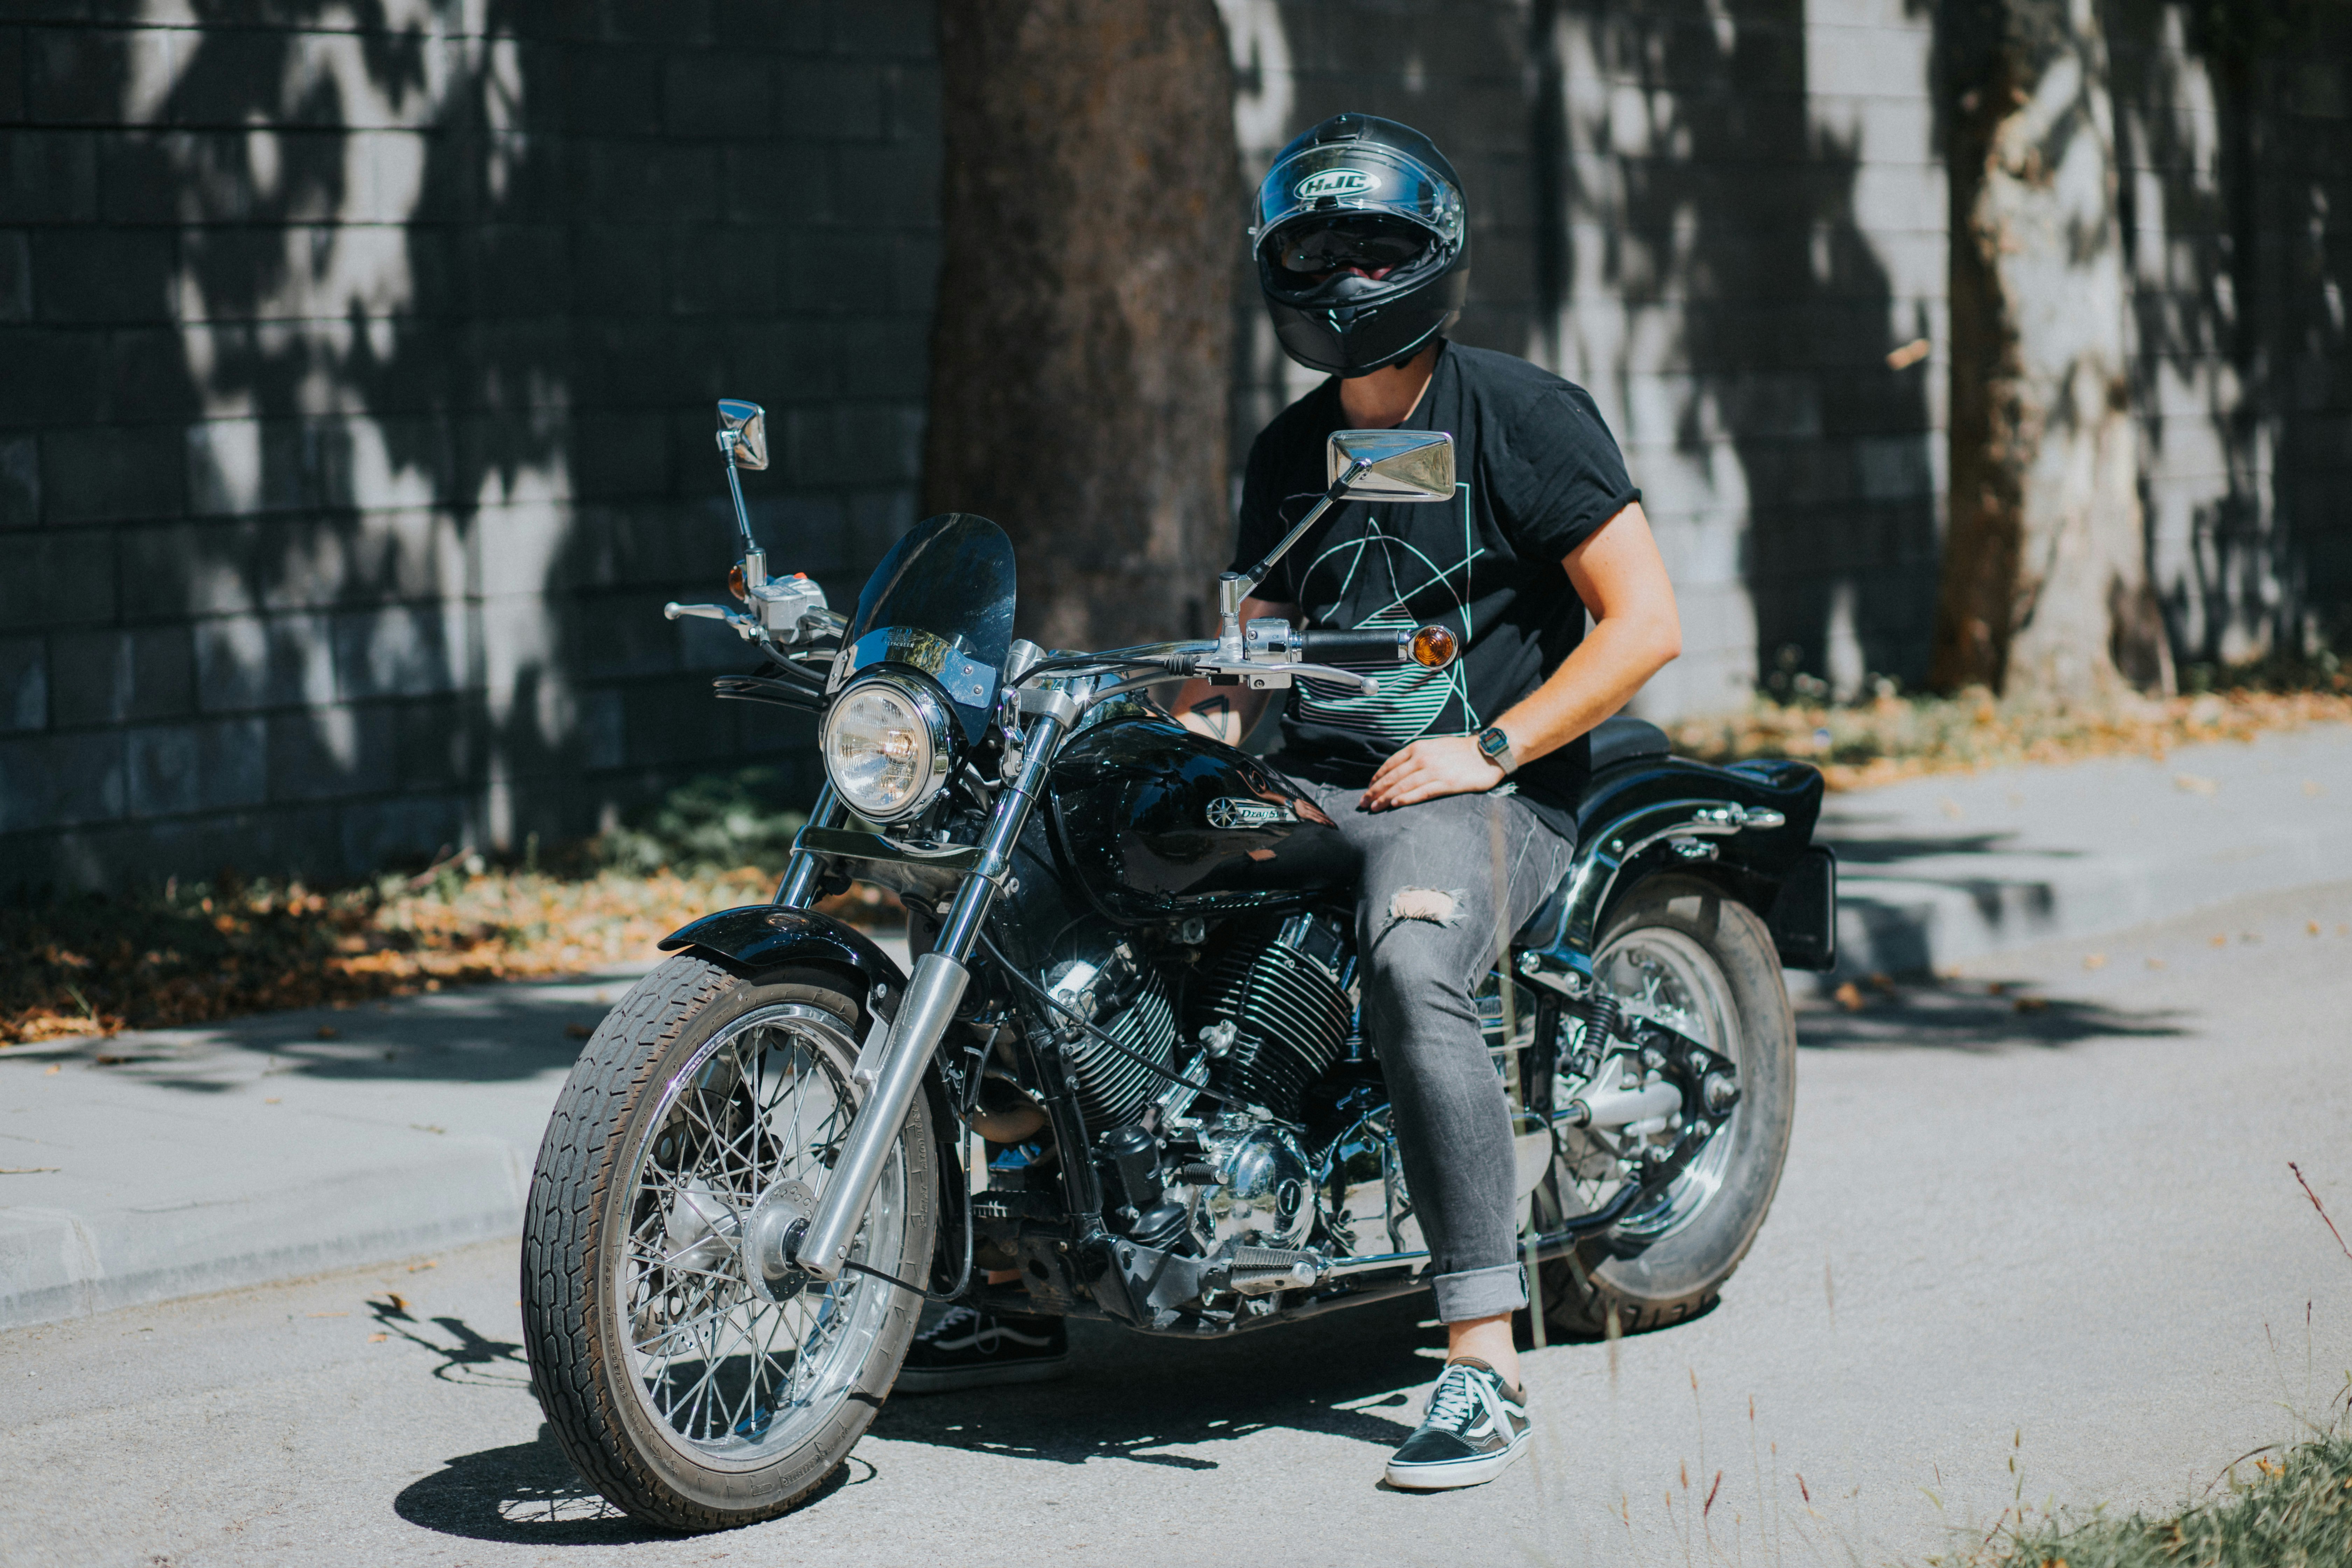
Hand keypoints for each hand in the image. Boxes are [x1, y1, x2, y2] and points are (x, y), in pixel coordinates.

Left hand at [1362, 735, 1503, 810]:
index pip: (1391, 764)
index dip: (1377, 778)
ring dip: (1385, 798)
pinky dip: (1406, 798)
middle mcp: (1423, 758)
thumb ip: (1416, 756)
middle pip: (1393, 777)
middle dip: (1376, 791)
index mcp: (1418, 748)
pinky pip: (1421, 792)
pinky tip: (1395, 804)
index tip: (1368, 788)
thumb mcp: (1434, 746)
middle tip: (1363, 802)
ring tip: (1374, 808)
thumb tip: (1399, 770)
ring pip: (1403, 786)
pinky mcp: (1446, 784)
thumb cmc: (1460, 751)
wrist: (1488, 752)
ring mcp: (1434, 771)